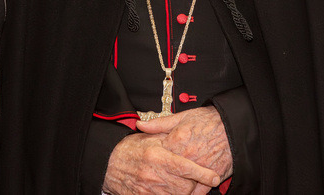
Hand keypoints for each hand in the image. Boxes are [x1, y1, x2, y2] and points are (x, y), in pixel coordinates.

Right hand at [103, 131, 221, 194]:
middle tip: (198, 179)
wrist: (108, 164)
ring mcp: (148, 189)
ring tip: (186, 185)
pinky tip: (173, 191)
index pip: (186, 167)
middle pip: (185, 186)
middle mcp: (154, 173)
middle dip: (194, 184)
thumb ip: (168, 137)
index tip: (215, 177)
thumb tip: (186, 135)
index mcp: (157, 155)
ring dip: (184, 192)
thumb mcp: (149, 138)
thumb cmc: (130, 149)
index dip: (203, 174)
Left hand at [137, 106, 232, 191]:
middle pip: (167, 174)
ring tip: (167, 189)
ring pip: (180, 185)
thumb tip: (140, 125)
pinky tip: (184, 194)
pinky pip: (197, 193)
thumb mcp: (182, 116)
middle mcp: (187, 156)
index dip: (152, 161)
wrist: (234, 125)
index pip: (157, 157)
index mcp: (177, 140)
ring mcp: (200, 168)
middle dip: (160, 177)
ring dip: (173, 189)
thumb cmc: (209, 119)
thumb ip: (159, 124)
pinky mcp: (212, 176)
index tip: (149, 163)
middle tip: (155, 179)